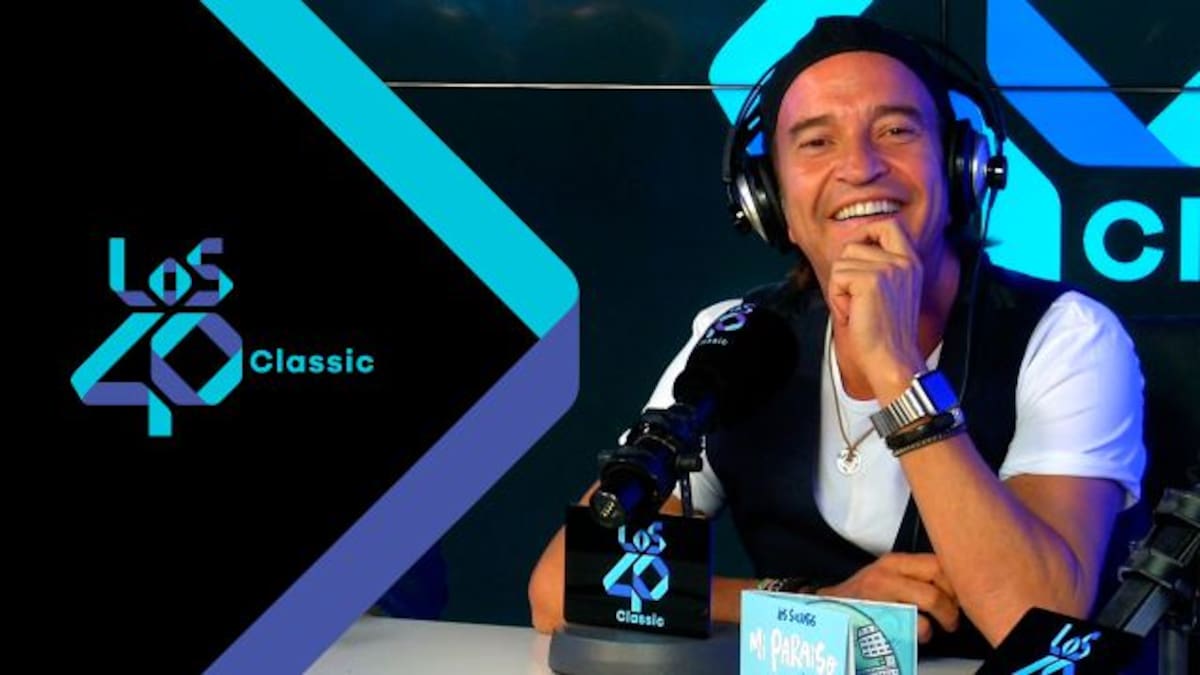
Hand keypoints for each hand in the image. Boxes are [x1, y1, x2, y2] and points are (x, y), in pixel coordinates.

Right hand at [817, 552, 959, 643]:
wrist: (830, 613)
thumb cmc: (863, 599)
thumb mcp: (886, 578)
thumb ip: (913, 577)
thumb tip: (950, 586)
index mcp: (893, 562)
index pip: (936, 562)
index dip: (954, 580)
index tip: (957, 596)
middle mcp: (888, 573)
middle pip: (937, 578)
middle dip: (953, 600)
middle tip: (953, 615)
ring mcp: (883, 593)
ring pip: (931, 598)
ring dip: (944, 616)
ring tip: (941, 626)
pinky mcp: (879, 615)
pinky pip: (916, 623)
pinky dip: (924, 632)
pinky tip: (920, 635)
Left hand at [827, 219, 924, 397]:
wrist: (892, 359)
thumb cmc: (886, 332)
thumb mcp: (890, 291)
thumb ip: (878, 266)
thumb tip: (850, 249)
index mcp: (910, 263)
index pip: (888, 224)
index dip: (866, 232)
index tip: (858, 252)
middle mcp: (902, 262)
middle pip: (853, 244)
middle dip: (845, 270)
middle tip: (856, 297)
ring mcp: (888, 269)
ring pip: (841, 263)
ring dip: (840, 288)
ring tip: (858, 308)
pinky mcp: (871, 280)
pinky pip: (837, 278)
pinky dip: (838, 298)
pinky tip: (854, 313)